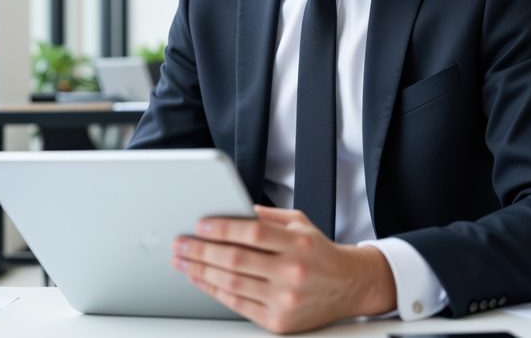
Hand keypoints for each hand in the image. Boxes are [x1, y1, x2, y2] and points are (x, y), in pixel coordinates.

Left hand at [172, 205, 395, 333]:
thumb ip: (267, 216)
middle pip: (236, 259)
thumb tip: (233, 209)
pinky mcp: (279, 321)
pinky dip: (215, 291)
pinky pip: (238, 305)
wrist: (350, 287)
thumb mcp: (300, 223)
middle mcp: (292, 272)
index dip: (222, 228)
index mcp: (298, 243)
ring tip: (184, 262)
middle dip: (201, 251)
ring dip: (201, 271)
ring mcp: (285, 299)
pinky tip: (201, 280)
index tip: (200, 225)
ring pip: (232, 283)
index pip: (252, 233)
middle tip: (181, 244)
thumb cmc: (320, 253)